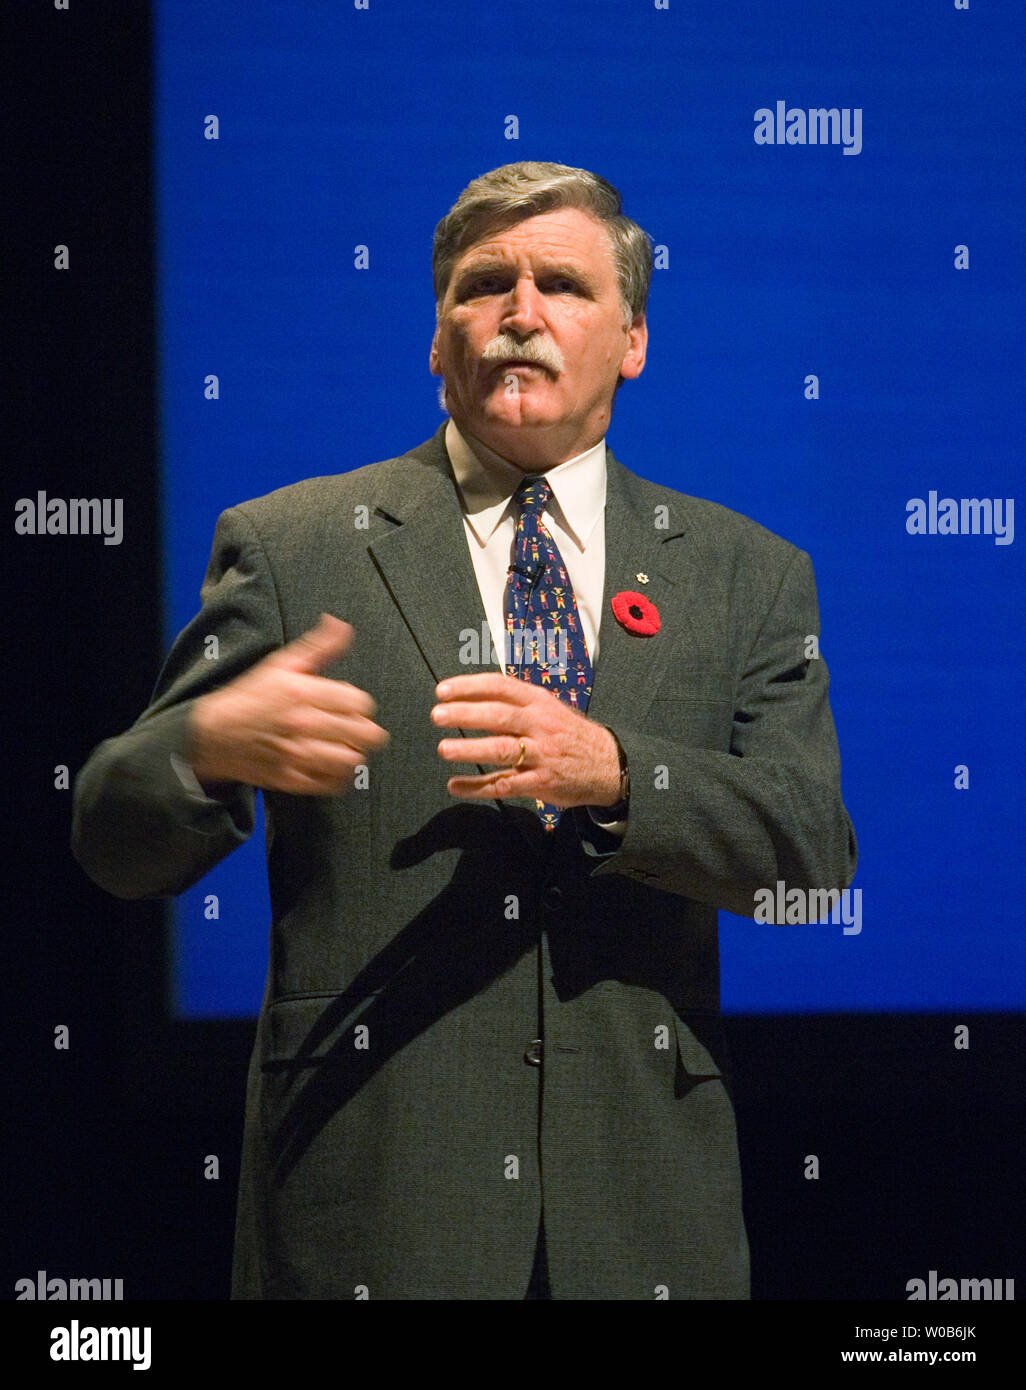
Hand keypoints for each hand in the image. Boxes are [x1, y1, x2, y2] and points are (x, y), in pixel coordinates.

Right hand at [188, 614, 388, 793]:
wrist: (213, 734)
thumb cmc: (249, 697)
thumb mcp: (282, 664)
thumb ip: (319, 646)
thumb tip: (341, 625)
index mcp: (303, 693)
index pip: (359, 702)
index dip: (361, 704)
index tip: (352, 706)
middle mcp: (302, 725)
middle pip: (363, 733)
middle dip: (367, 730)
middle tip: (359, 729)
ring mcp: (297, 755)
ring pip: (351, 760)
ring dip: (355, 753)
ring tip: (346, 747)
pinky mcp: (291, 779)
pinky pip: (331, 784)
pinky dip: (340, 776)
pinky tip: (334, 765)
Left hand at [432, 673, 620, 808]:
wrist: (609, 764)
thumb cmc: (570, 734)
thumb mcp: (549, 709)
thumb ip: (515, 704)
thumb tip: (473, 698)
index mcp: (539, 702)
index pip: (501, 687)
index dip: (470, 686)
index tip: (443, 690)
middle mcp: (540, 725)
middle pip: (499, 716)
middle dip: (465, 714)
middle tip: (437, 716)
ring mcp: (541, 755)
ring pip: (501, 750)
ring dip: (470, 749)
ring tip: (443, 749)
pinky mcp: (541, 782)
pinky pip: (505, 784)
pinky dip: (477, 787)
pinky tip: (455, 785)